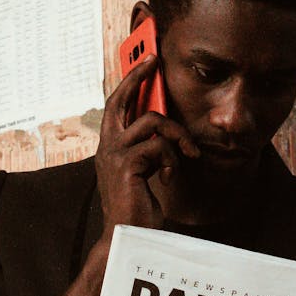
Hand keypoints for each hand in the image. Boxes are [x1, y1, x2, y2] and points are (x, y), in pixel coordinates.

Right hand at [96, 55, 198, 234]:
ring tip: (187, 153)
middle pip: (120, 99)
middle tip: (155, 60)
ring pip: (153, 122)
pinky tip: (170, 177)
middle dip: (138, 75)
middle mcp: (107, 147)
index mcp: (110, 147)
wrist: (128, 235)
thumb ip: (148, 151)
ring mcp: (114, 154)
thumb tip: (166, 135)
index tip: (146, 63)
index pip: (117, 106)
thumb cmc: (137, 208)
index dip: (130, 83)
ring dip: (178, 136)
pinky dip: (172, 160)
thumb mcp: (144, 173)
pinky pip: (160, 147)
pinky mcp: (127, 165)